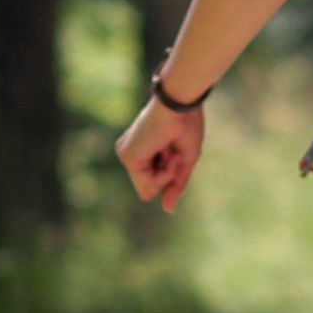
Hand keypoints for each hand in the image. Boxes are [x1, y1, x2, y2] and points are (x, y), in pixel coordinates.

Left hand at [116, 94, 204, 211]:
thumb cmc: (186, 124)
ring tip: (171, 149)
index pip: (154, 182)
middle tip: (174, 149)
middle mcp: (131, 153)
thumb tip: (167, 209)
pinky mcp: (127, 157)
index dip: (171, 173)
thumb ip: (175, 185)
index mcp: (142, 150)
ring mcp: (126, 155)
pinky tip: (167, 152)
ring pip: (150, 189)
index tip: (175, 149)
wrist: (179, 103)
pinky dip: (164, 173)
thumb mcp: (184, 160)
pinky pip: (150, 183)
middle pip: (151, 188)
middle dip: (169, 174)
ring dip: (168, 173)